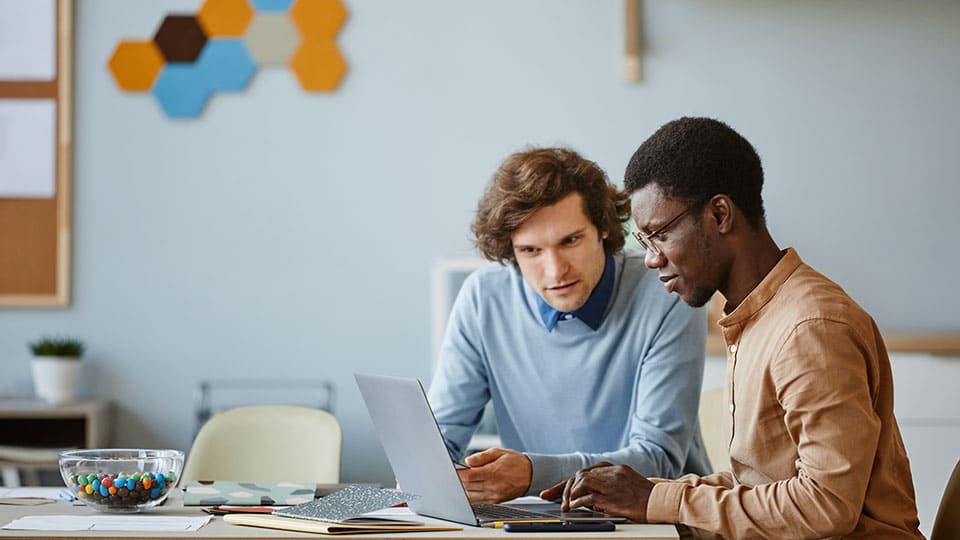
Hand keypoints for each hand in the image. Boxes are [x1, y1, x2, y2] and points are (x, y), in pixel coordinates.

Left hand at [457, 447, 531, 502]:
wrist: (531, 475)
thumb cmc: (515, 462)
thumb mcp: (499, 452)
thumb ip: (482, 456)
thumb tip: (468, 461)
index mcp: (494, 472)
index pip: (469, 476)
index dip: (458, 473)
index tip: (452, 470)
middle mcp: (494, 486)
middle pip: (467, 486)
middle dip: (458, 480)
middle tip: (453, 475)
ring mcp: (494, 495)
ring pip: (470, 495)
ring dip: (463, 489)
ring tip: (460, 481)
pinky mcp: (496, 501)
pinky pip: (478, 501)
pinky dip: (470, 495)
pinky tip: (469, 488)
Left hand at [539, 462, 653, 522]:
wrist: (661, 501)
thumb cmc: (644, 496)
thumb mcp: (627, 482)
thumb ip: (609, 482)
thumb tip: (589, 494)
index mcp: (614, 468)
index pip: (585, 472)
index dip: (568, 482)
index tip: (553, 491)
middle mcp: (611, 472)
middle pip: (580, 475)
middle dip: (563, 487)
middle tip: (551, 497)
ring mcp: (611, 484)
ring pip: (581, 482)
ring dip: (570, 494)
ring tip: (566, 504)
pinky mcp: (611, 497)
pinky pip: (587, 497)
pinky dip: (577, 502)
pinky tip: (573, 507)